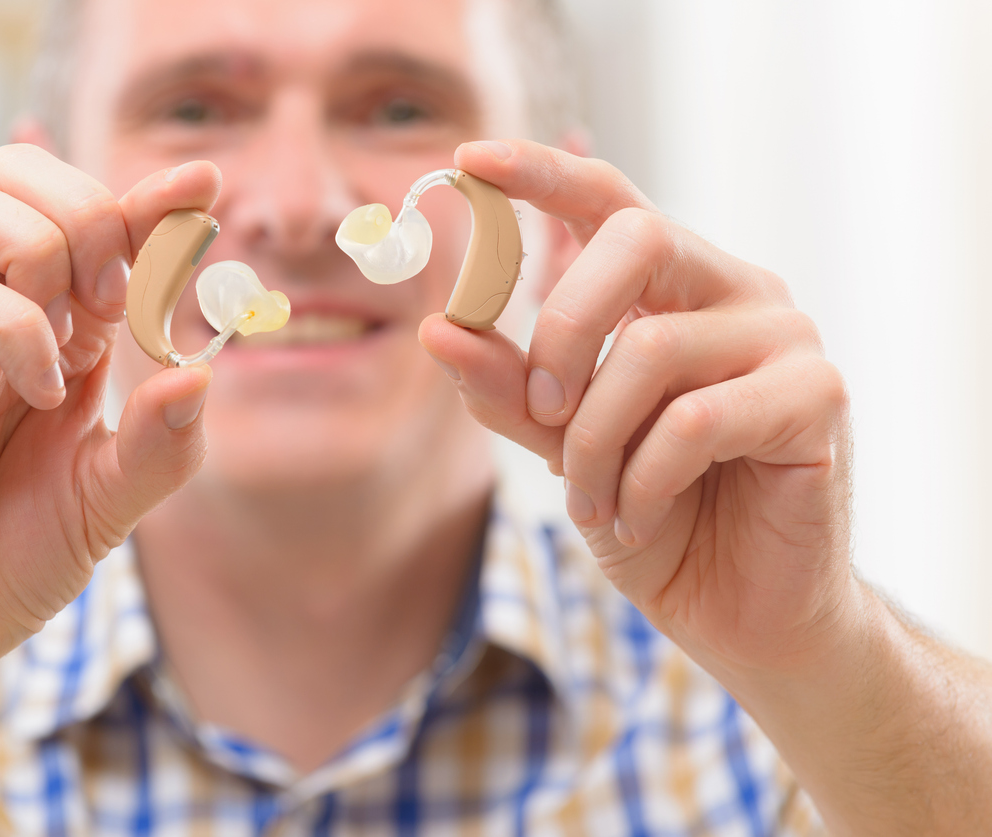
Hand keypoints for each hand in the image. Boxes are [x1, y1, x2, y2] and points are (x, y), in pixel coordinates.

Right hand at [0, 145, 220, 694]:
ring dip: (45, 247)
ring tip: (74, 335)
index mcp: (70, 337)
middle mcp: (14, 319)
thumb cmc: (16, 558)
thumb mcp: (113, 505)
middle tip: (118, 300)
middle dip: (93, 210)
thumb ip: (163, 447)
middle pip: (24, 176)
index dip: (154, 198)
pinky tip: (40, 393)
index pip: (106, 232)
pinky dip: (19, 329)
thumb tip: (203, 373)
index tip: (205, 181)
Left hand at [421, 139, 853, 678]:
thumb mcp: (561, 446)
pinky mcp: (818, 394)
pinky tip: (638, 519)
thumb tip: (438, 328)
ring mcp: (784, 335)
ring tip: (593, 502)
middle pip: (635, 239)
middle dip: (561, 331)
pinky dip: (643, 480)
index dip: (539, 172)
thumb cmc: (652, 514)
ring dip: (594, 443)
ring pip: (650, 348)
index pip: (608, 199)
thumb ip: (508, 387)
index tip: (467, 160)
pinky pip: (696, 420)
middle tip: (541, 412)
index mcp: (671, 287)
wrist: (737, 612)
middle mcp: (732, 290)